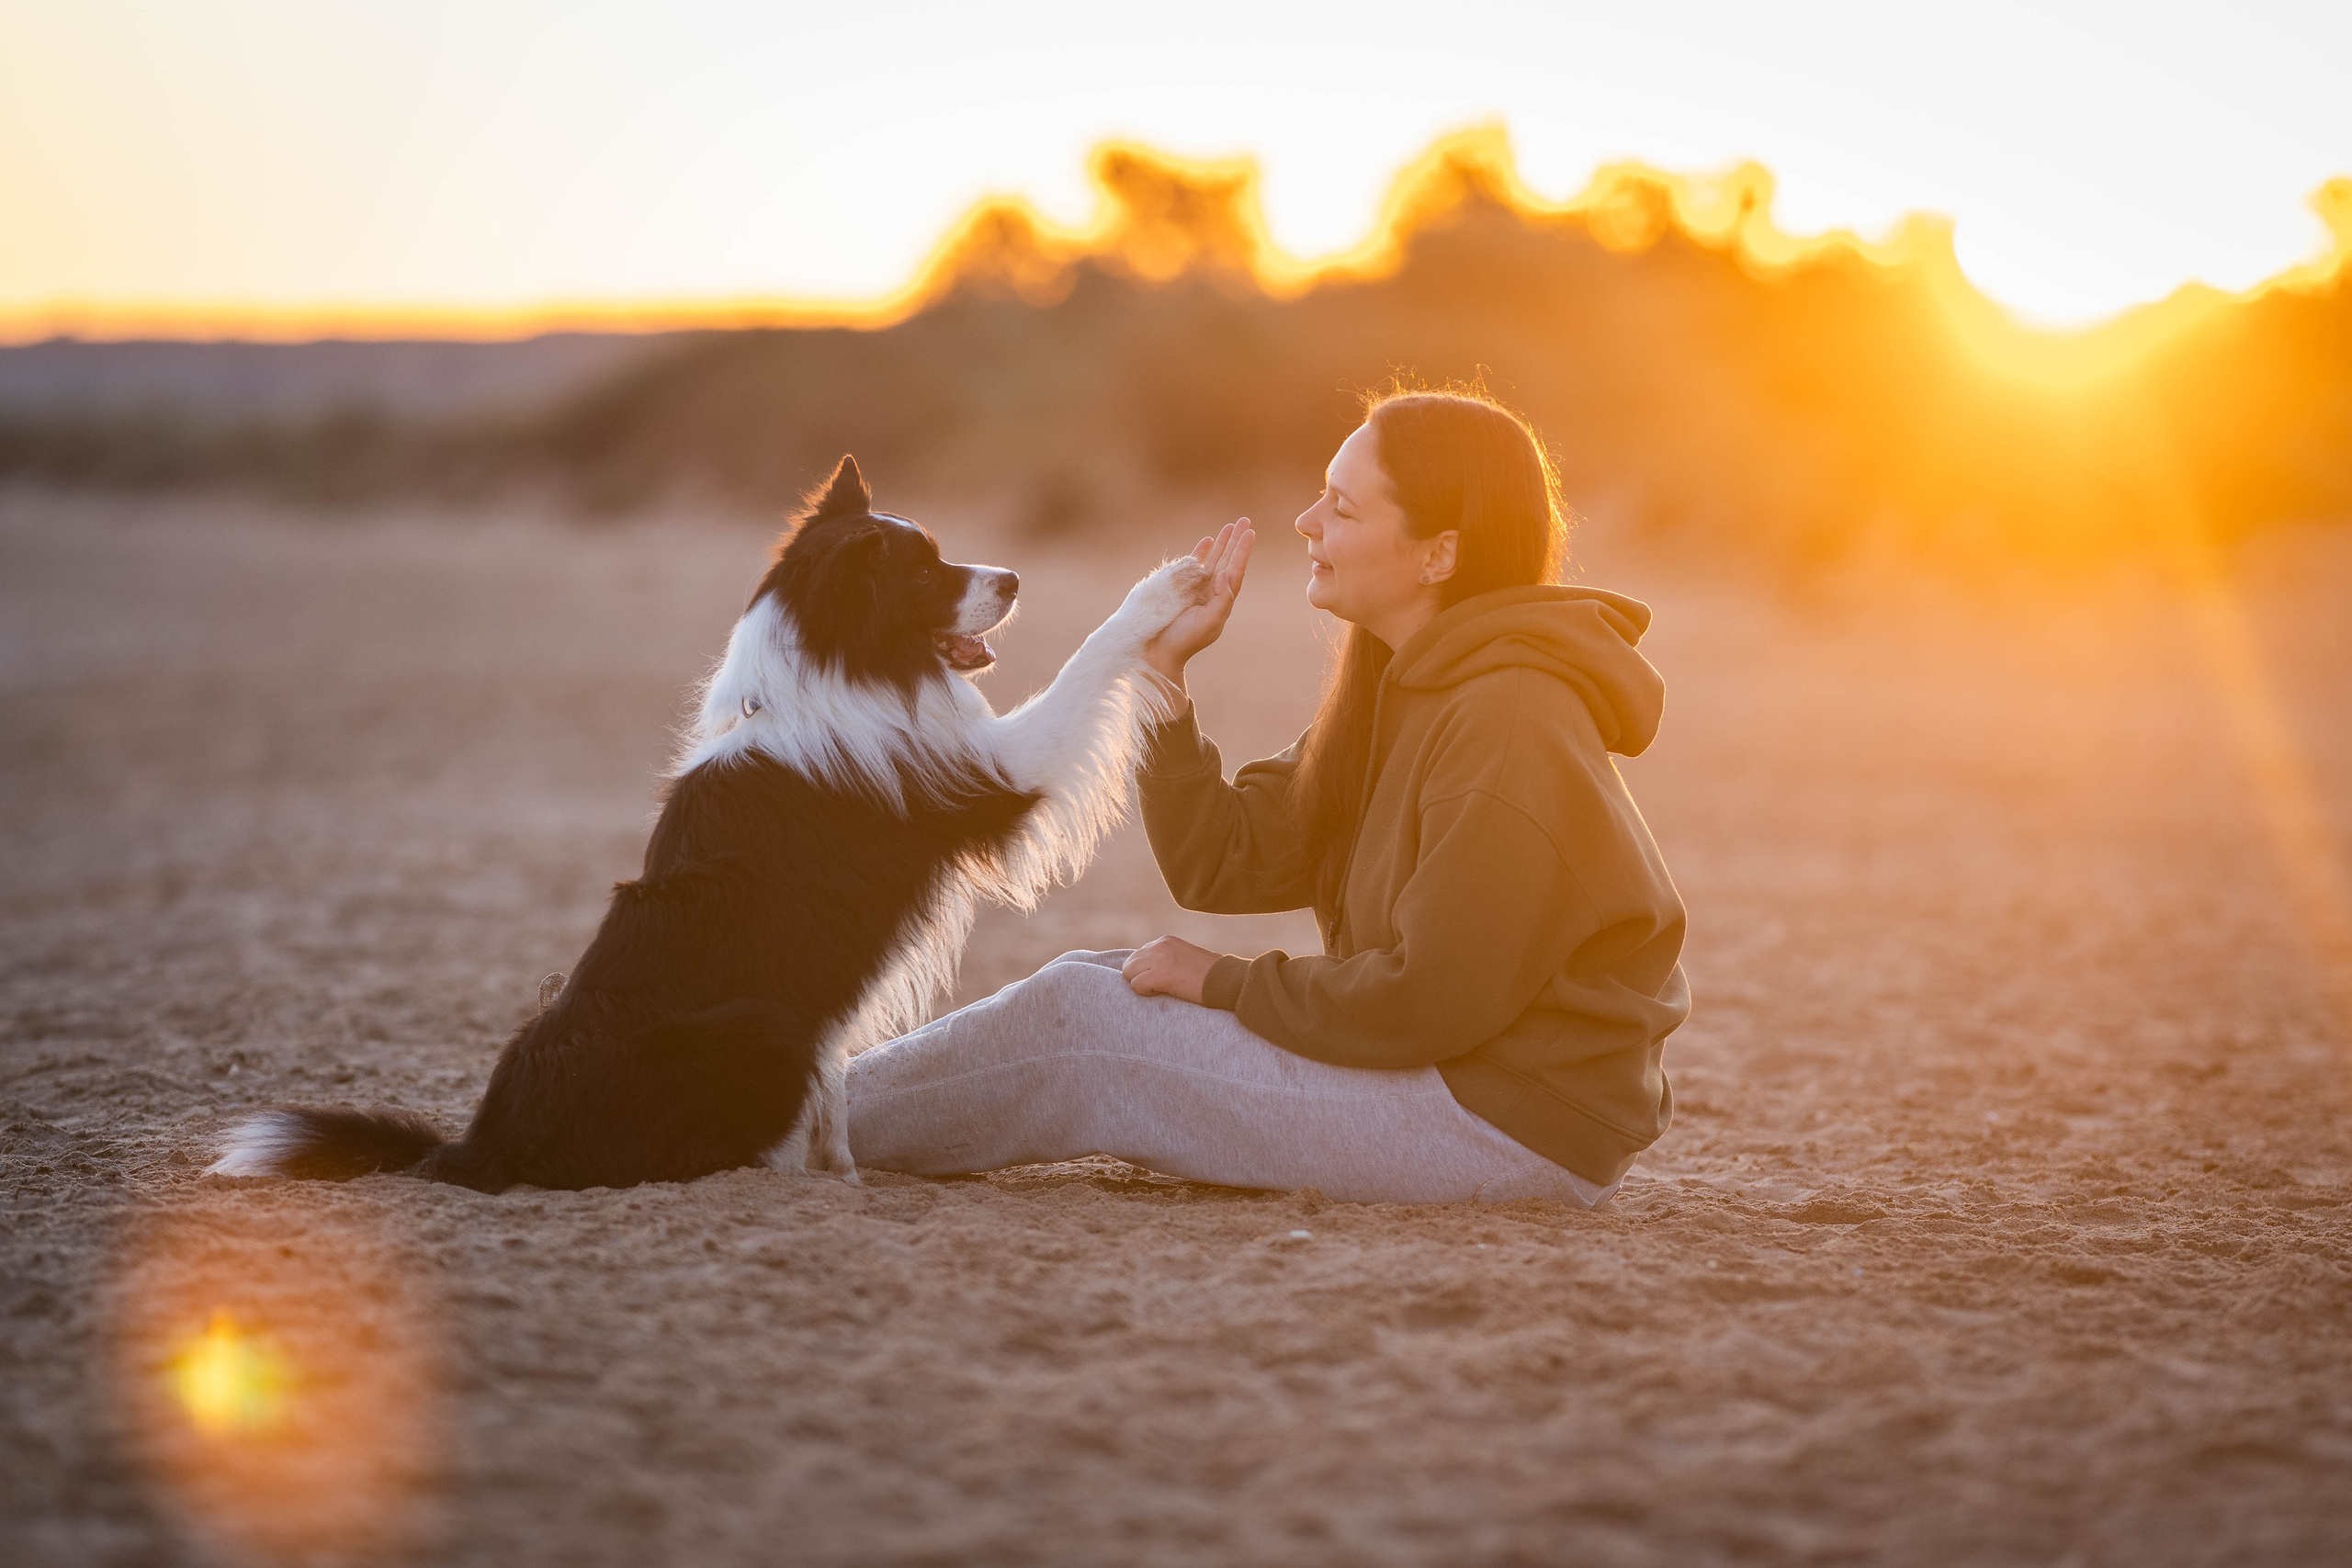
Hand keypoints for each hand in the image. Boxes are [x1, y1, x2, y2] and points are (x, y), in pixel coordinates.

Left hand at [1121, 935, 1222, 1003]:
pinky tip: (1164, 992)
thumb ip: (1167, 959)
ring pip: (1129, 973)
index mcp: (1166, 940)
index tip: (1162, 979)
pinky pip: (1136, 986)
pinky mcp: (1160, 974)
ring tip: (1162, 989)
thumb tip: (1149, 971)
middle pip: (1130, 964)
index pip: (1139, 955)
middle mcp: (1160, 945)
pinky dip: (1146, 993)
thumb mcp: (1186, 958)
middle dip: (1139, 977)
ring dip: (1141, 984)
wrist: (1226, 980)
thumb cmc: (1211, 975)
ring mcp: (1159, 958)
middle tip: (1159, 987)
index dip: (1147, 971)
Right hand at [1142, 520, 1254, 686]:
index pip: (1235, 570)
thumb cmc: (1186, 640)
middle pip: (1227, 560)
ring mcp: (1195, 588)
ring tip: (1229, 526)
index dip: (1242, 551)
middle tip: (1244, 520)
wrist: (1160, 650)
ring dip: (1221, 543)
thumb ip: (1222, 599)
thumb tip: (1227, 572)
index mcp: (1221, 600)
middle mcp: (1211, 591)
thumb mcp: (1210, 623)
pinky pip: (1192, 565)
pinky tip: (1207, 540)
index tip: (1249, 533)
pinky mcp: (1179, 586)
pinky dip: (1200, 552)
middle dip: (1235, 541)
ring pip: (1212, 560)